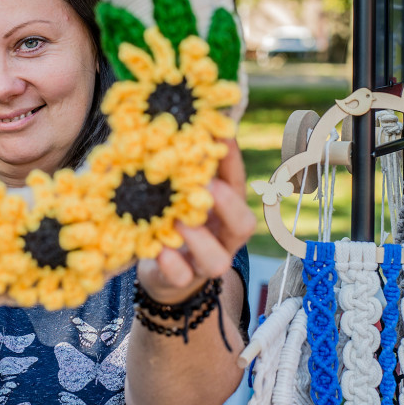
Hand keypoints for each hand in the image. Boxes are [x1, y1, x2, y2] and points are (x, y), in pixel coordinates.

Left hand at [136, 138, 256, 304]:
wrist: (163, 271)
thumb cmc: (176, 218)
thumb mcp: (184, 191)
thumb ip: (189, 164)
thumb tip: (192, 123)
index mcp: (227, 209)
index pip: (238, 183)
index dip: (232, 161)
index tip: (220, 135)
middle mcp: (223, 237)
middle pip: (244, 226)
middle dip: (228, 206)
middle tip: (207, 186)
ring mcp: (204, 263)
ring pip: (217, 259)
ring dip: (199, 239)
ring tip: (177, 220)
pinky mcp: (180, 281)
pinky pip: (181, 277)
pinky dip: (171, 265)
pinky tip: (158, 250)